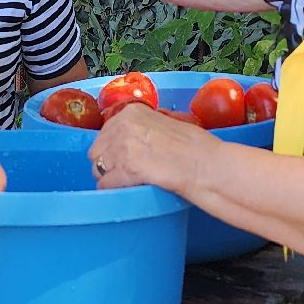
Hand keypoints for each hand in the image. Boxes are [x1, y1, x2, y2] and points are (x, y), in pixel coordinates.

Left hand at [88, 103, 216, 194]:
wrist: (207, 165)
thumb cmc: (196, 148)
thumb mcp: (165, 123)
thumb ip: (143, 127)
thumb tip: (130, 140)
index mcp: (132, 112)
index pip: (104, 133)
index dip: (111, 150)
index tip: (122, 159)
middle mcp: (123, 125)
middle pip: (96, 152)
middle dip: (107, 165)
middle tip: (124, 175)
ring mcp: (124, 146)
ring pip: (98, 169)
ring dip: (110, 179)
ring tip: (128, 184)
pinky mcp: (127, 168)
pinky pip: (106, 185)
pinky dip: (114, 191)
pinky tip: (129, 190)